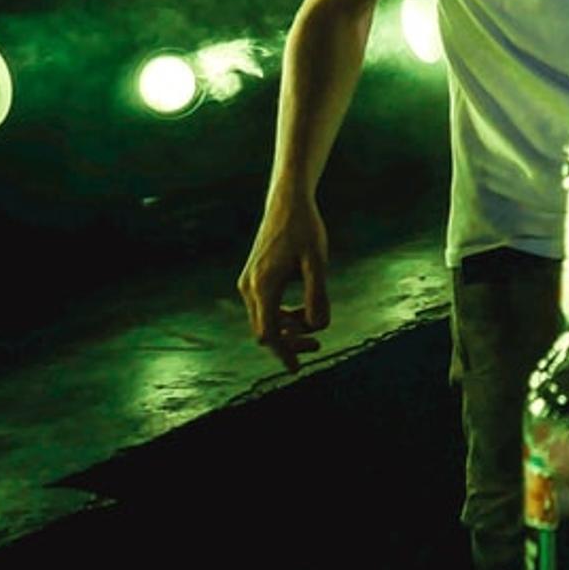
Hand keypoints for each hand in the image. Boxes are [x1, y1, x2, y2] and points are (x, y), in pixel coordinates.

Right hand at [237, 196, 330, 373]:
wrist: (287, 202)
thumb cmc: (305, 229)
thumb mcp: (317, 261)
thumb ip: (318, 294)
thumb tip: (320, 327)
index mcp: (263, 286)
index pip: (268, 333)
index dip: (283, 352)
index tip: (297, 367)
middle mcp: (249, 287)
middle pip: (265, 330)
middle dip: (290, 341)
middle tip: (318, 346)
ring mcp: (248, 283)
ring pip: (264, 320)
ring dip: (288, 328)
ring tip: (315, 325)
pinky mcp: (253, 278)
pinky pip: (265, 308)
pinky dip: (282, 315)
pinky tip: (303, 310)